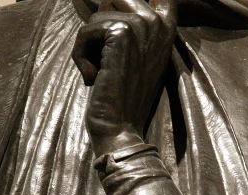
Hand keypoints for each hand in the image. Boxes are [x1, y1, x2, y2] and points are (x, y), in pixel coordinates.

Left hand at [72, 0, 177, 153]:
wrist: (121, 128)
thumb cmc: (123, 97)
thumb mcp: (134, 55)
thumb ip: (130, 25)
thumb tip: (102, 0)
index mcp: (166, 27)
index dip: (125, 2)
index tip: (118, 34)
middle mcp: (158, 21)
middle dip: (99, 26)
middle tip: (104, 59)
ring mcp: (142, 24)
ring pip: (97, 14)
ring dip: (89, 44)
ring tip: (101, 71)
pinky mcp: (121, 32)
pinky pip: (86, 30)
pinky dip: (81, 54)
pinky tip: (94, 78)